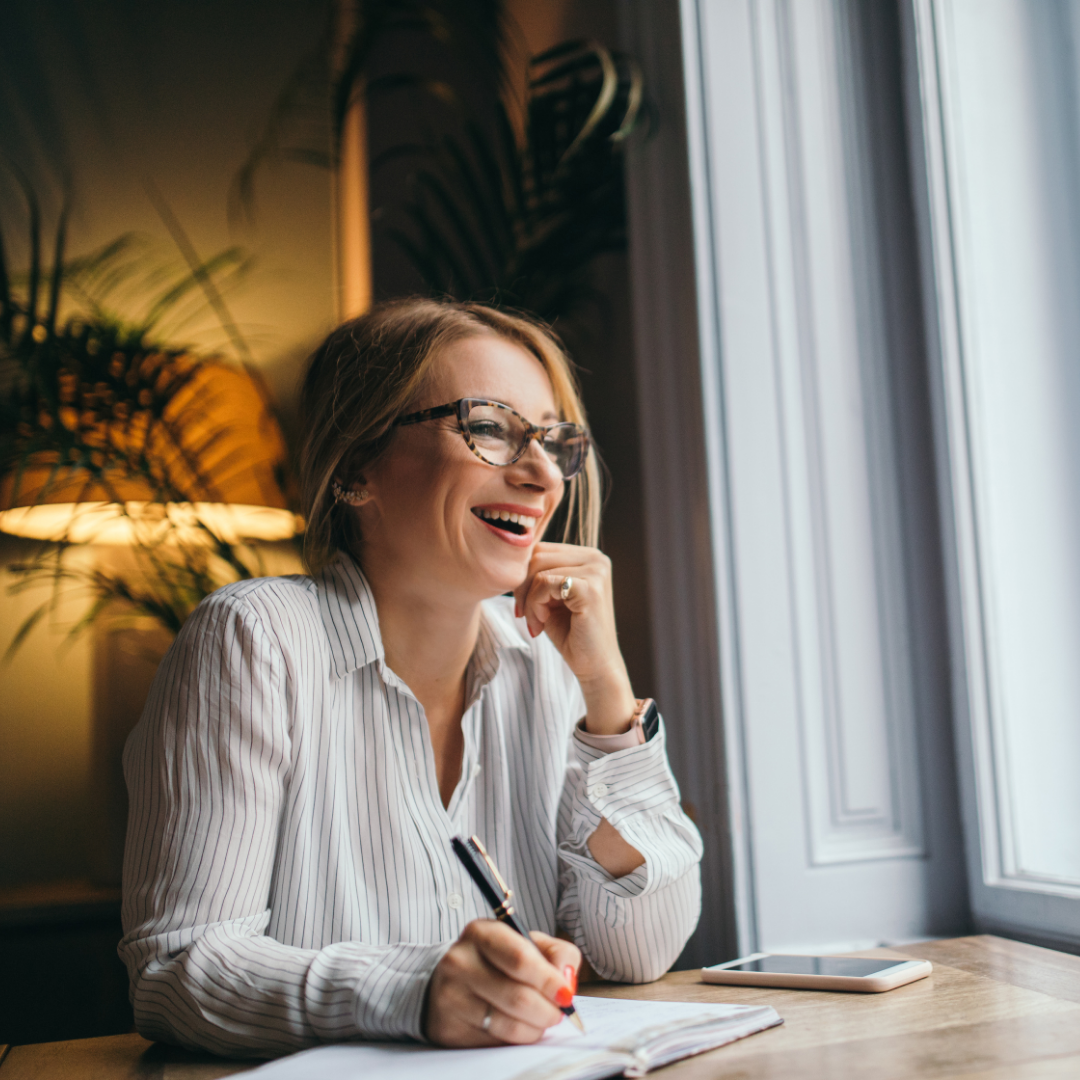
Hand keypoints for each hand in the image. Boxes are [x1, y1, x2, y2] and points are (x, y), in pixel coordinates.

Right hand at [424, 920, 580, 1046]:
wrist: (454, 980)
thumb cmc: (499, 960)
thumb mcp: (528, 943)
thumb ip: (558, 953)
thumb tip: (567, 981)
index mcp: (481, 933)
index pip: (520, 959)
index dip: (549, 980)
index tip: (566, 994)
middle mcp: (460, 961)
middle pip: (518, 997)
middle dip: (548, 1010)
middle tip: (559, 1012)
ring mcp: (451, 995)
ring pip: (509, 1025)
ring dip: (536, 1028)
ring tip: (541, 1020)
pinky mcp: (449, 1026)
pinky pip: (495, 1042)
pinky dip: (516, 1039)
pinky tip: (518, 1026)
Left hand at [514, 543, 635, 733]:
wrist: (595, 666)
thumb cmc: (571, 633)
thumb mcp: (550, 597)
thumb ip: (538, 573)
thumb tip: (512, 557)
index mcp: (588, 556)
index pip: (540, 549)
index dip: (522, 576)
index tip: (521, 606)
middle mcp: (596, 558)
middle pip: (536, 555)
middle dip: (521, 587)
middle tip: (523, 615)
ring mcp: (596, 571)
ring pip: (538, 570)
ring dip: (528, 600)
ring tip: (535, 622)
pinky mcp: (590, 588)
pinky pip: (544, 584)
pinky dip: (534, 606)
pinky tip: (541, 623)